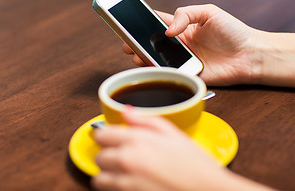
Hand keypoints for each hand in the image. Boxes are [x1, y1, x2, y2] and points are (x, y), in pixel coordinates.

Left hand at [92, 112, 229, 190]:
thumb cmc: (195, 164)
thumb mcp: (174, 134)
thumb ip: (146, 120)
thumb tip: (126, 111)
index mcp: (137, 141)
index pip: (101, 135)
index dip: (106, 136)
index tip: (112, 139)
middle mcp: (126, 161)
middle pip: (99, 156)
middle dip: (108, 156)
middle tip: (124, 157)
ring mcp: (125, 183)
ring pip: (99, 178)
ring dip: (108, 175)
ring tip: (126, 174)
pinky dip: (114, 189)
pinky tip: (131, 185)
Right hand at [123, 4, 265, 85]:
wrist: (250, 54)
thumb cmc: (233, 31)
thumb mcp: (208, 12)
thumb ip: (186, 14)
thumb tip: (167, 30)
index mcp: (183, 27)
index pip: (157, 23)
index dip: (142, 23)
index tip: (129, 23)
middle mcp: (180, 44)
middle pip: (153, 43)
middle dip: (138, 43)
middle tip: (128, 43)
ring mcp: (183, 60)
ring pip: (157, 60)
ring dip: (144, 58)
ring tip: (136, 55)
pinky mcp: (189, 75)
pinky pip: (170, 74)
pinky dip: (159, 72)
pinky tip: (151, 68)